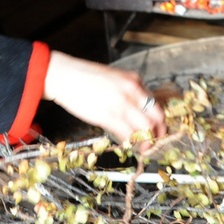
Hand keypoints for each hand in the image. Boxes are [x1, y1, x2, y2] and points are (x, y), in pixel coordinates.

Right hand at [43, 51, 165, 147]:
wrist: (64, 75)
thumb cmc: (85, 77)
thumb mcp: (113, 78)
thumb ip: (128, 91)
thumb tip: (136, 110)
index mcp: (134, 81)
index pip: (156, 104)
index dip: (159, 121)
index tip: (157, 130)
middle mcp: (132, 91)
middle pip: (156, 117)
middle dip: (158, 134)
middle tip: (154, 143)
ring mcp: (121, 104)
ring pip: (145, 128)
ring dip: (146, 142)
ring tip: (142, 148)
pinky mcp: (108, 116)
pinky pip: (127, 134)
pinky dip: (130, 142)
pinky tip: (126, 144)